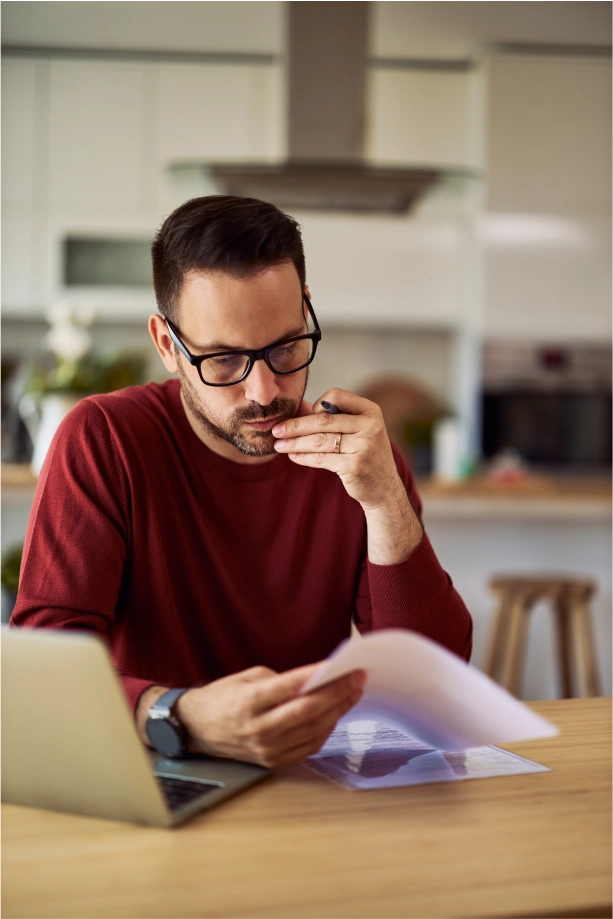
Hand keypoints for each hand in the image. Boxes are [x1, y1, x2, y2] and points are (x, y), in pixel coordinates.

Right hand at [175, 663, 365, 767]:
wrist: (196, 729)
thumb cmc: (223, 698)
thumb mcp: (248, 678)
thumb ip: (281, 680)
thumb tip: (315, 681)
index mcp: (249, 702)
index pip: (291, 688)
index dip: (320, 676)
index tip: (343, 666)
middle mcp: (259, 728)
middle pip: (308, 712)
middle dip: (338, 694)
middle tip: (357, 679)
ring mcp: (267, 749)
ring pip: (313, 731)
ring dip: (338, 712)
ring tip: (353, 694)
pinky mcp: (273, 761)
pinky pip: (309, 747)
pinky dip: (326, 730)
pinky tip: (335, 714)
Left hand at [273, 389, 422, 563]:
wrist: (384, 488)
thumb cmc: (366, 454)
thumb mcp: (358, 431)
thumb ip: (333, 417)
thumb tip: (299, 407)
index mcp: (370, 411)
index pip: (335, 396)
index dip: (317, 405)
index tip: (305, 416)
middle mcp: (370, 426)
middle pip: (323, 420)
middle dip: (295, 426)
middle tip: (276, 430)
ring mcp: (364, 446)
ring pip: (319, 441)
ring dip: (295, 443)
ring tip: (279, 446)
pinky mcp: (354, 466)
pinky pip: (321, 458)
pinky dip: (303, 457)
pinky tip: (293, 456)